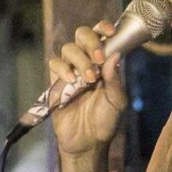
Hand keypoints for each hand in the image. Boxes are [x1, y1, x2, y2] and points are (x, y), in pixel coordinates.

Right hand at [48, 20, 125, 154]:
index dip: (104, 28)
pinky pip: (54, 63)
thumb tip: (115, 55)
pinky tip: (72, 81)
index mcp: (104, 62)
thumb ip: (115, 80)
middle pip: (82, 34)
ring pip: (68, 48)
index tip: (111, 32)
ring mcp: (71, 70)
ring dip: (79, 60)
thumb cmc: (105, 122)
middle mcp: (87, 62)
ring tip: (88, 79)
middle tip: (98, 58)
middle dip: (90, 41)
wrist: (87, 143)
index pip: (102, 36)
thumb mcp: (117, 102)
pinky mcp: (56, 81)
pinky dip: (63, 69)